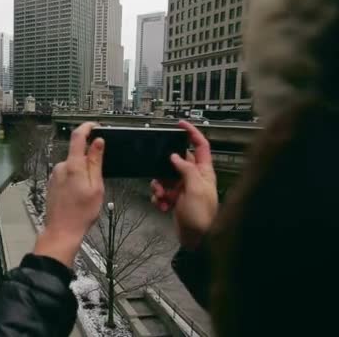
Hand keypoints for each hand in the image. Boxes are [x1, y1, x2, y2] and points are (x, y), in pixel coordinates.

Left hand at [33, 122, 104, 267]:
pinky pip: (66, 175)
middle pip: (77, 154)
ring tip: (87, 194)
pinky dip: (74, 180)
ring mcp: (54, 175)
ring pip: (72, 166)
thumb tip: (98, 142)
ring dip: (82, 173)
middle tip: (98, 180)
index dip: (87, 127)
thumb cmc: (81, 213)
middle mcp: (61, 167)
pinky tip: (78, 196)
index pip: (78, 136)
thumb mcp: (96, 186)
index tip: (95, 125)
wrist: (62, 231)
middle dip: (89, 161)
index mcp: (73, 165)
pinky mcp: (52, 183)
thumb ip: (96, 162)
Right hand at [151, 121, 217, 249]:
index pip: (200, 145)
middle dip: (163, 169)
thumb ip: (185, 169)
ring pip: (165, 177)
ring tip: (162, 196)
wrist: (197, 239)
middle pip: (176, 162)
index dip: (192, 133)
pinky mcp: (177, 199)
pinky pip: (163, 192)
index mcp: (204, 171)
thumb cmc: (202, 216)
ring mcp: (185, 188)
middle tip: (161, 178)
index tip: (180, 124)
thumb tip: (175, 156)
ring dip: (159, 186)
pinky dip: (159, 197)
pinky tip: (163, 205)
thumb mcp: (195, 188)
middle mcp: (194, 178)